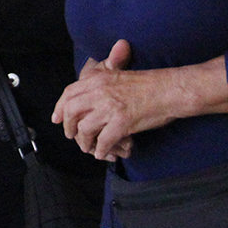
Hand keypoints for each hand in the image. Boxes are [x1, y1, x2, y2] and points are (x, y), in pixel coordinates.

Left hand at [53, 40, 194, 160]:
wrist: (170, 89)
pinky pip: (103, 141)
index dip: (59, 107)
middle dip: (68, 126)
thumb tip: (86, 87)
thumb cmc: (149, 83)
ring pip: (85, 129)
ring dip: (84, 142)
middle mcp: (100, 91)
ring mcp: (110, 107)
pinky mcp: (122, 122)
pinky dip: (100, 150)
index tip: (56, 119)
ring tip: (89, 148)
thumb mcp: (119, 74)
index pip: (69, 93)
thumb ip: (102, 79)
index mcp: (99, 78)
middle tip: (71, 135)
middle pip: (71, 111)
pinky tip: (103, 154)